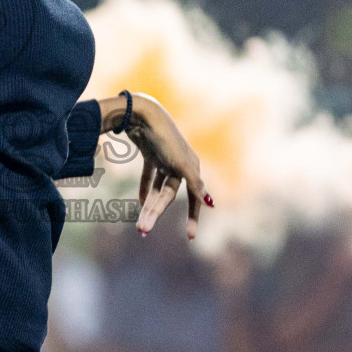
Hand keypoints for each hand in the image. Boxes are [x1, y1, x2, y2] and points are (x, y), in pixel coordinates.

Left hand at [104, 93, 211, 239]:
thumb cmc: (164, 138)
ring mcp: (165, 158)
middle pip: (169, 195)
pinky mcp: (151, 153)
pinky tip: (140, 201)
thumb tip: (212, 204)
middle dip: (156, 213)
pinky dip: (145, 188)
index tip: (190, 237)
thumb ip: (195, 184)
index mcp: (192, 166)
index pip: (194, 197)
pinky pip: (150, 176)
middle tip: (143, 230)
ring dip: (149, 205)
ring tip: (139, 223)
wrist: (142, 114)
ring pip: (158, 188)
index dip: (193, 217)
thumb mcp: (180, 162)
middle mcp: (181, 164)